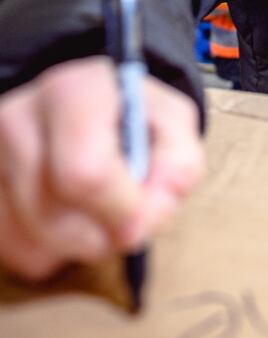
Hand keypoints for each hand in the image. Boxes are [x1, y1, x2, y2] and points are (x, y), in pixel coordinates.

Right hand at [0, 57, 204, 280]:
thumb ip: (179, 163)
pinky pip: (18, 246)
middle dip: (100, 234)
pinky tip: (71, 214)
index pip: (85, 172)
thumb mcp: (173, 124)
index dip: (119, 209)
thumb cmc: (134, 115)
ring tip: (101, 210)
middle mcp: (21, 116)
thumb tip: (152, 207)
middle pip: (52, 214)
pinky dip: (52, 247)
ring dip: (79, 242)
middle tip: (127, 219)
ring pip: (32, 237)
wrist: (89, 106)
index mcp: (74, 90)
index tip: (141, 217)